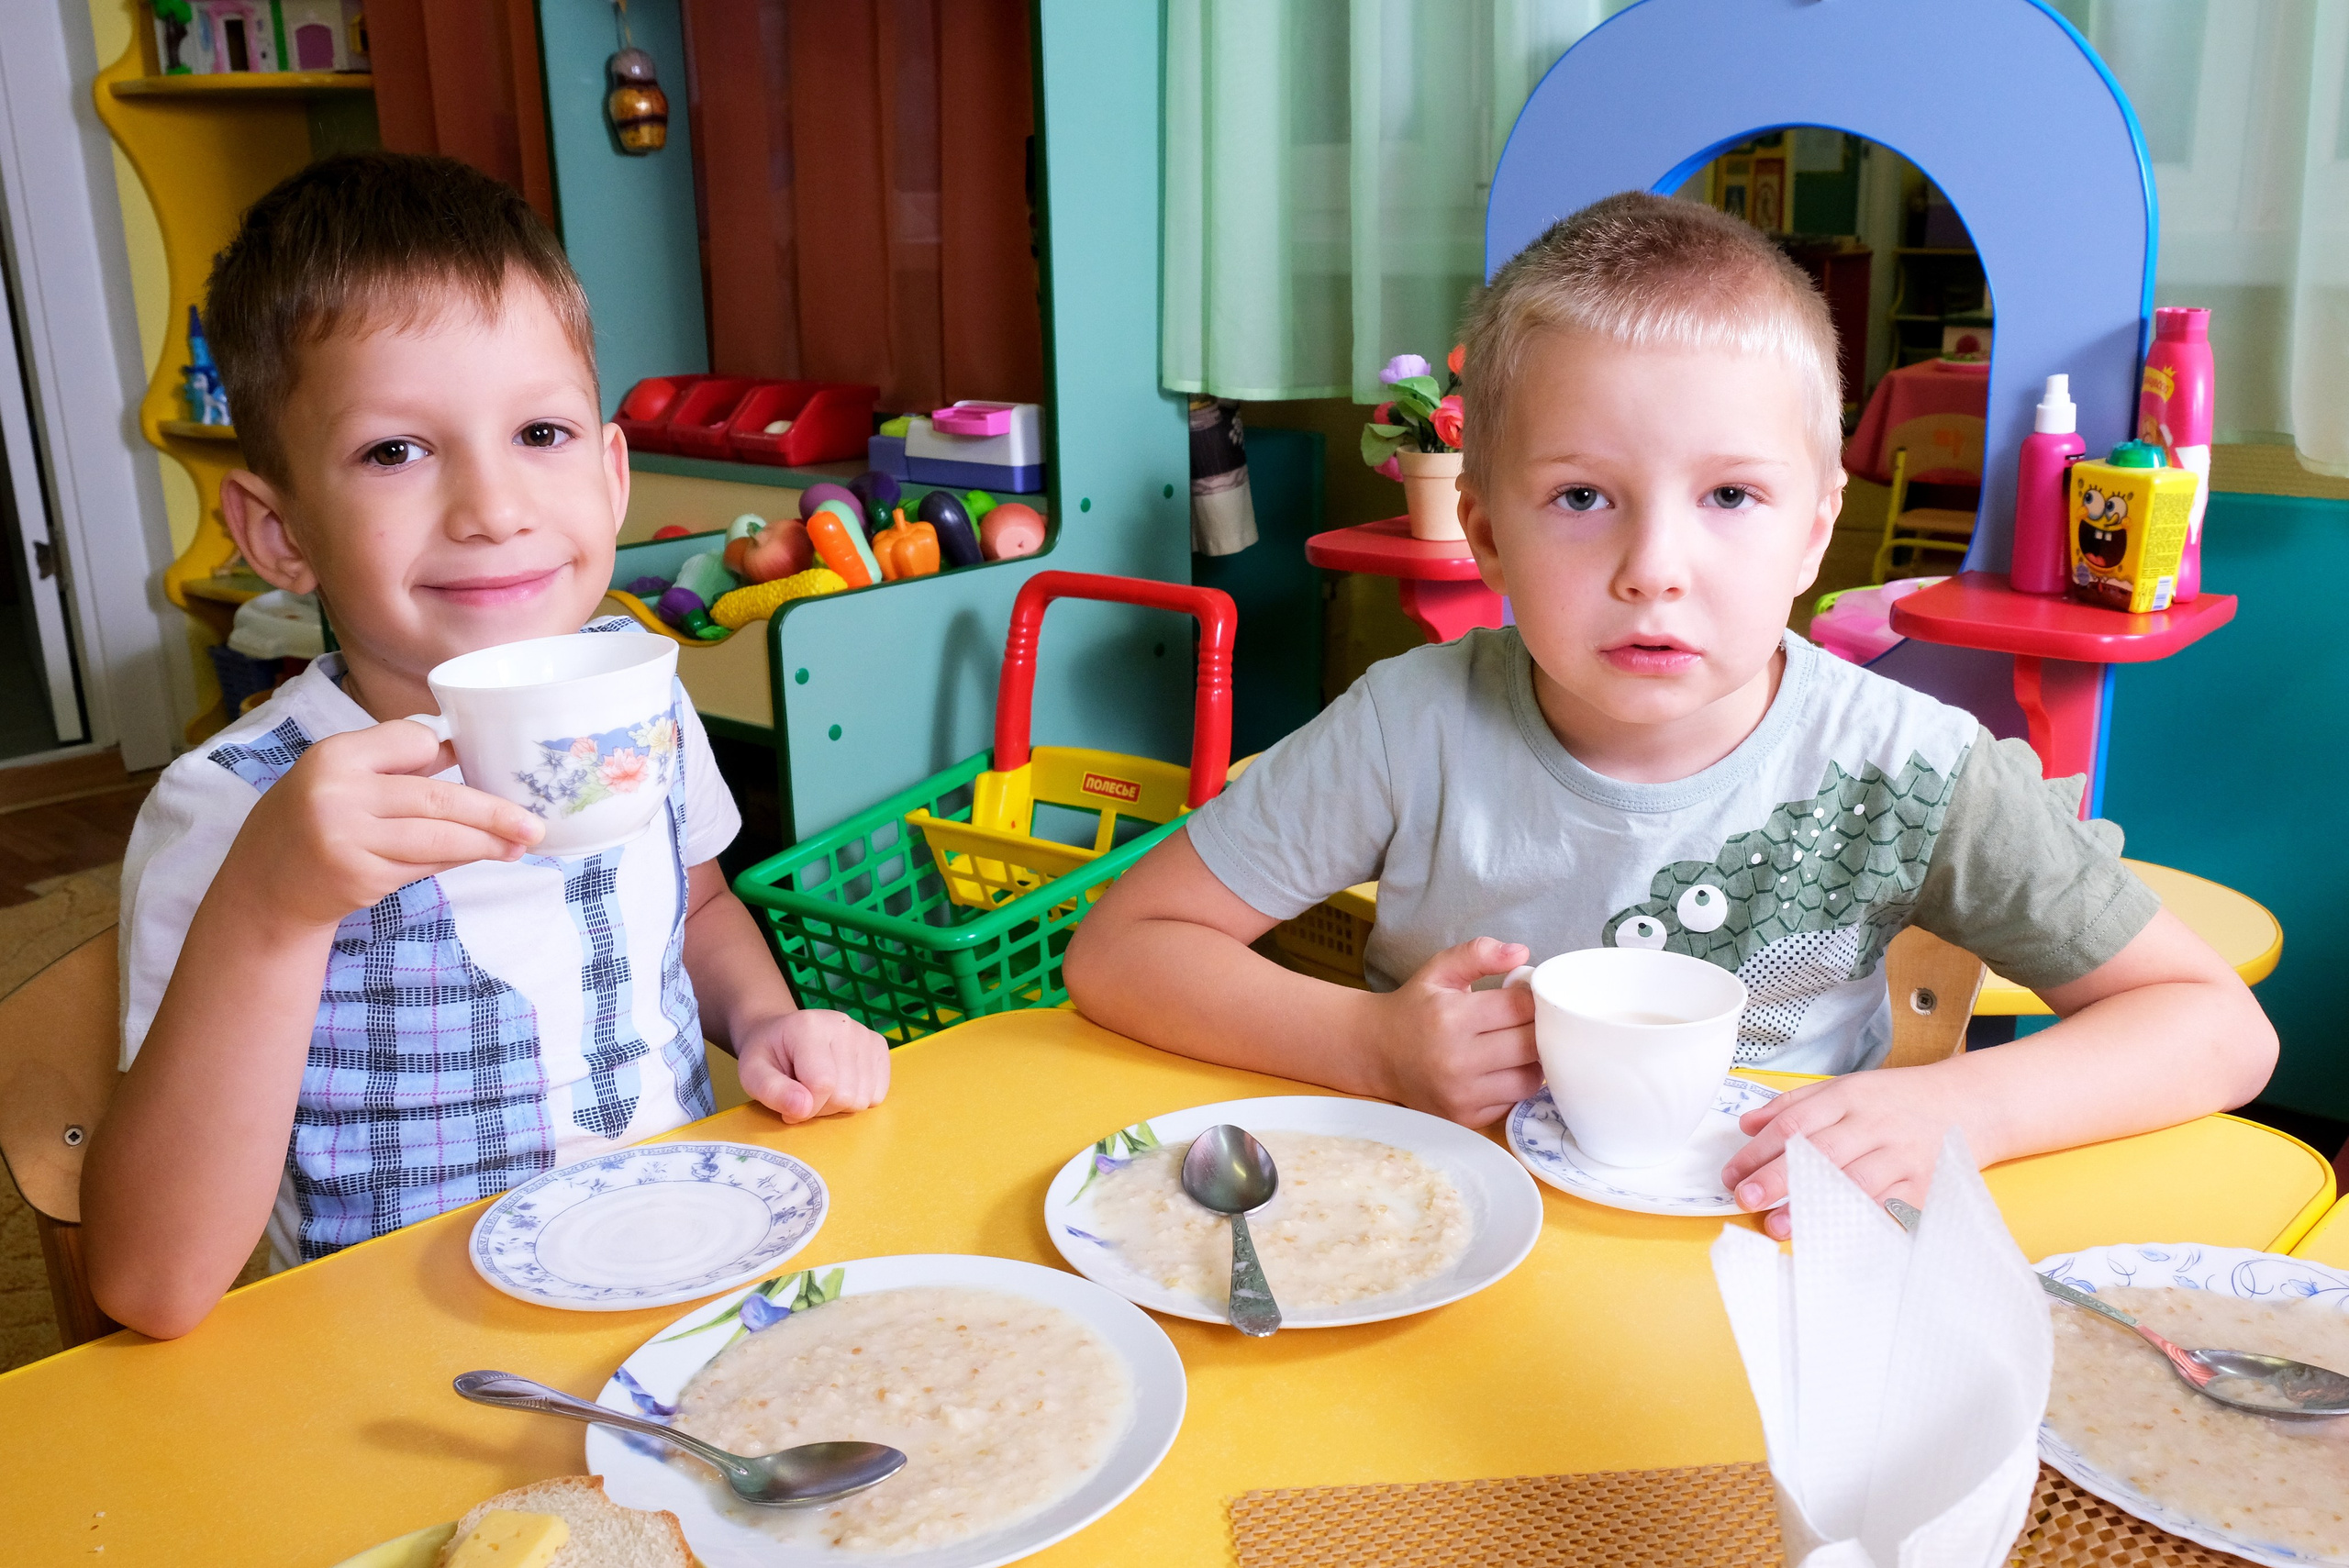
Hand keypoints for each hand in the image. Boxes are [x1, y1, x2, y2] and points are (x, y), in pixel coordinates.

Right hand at [228, 719, 543, 930]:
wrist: (263, 884)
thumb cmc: (313, 818)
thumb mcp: (340, 775)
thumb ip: (395, 761)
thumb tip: (466, 746)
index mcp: (334, 755)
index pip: (413, 742)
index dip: (445, 754)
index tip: (481, 764)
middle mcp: (337, 795)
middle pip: (438, 798)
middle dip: (494, 813)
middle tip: (534, 823)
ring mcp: (347, 841)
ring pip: (438, 839)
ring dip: (487, 844)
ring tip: (521, 844)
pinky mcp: (359, 878)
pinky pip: (424, 866)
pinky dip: (456, 860)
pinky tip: (481, 856)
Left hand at [733, 1008, 890, 1121]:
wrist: (781, 1033)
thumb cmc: (767, 1055)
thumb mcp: (751, 1074)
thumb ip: (771, 1091)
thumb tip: (802, 1109)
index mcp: (809, 1027)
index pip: (823, 1084)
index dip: (806, 1107)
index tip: (789, 1104)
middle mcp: (843, 1025)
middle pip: (846, 1095)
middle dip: (822, 1106)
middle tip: (803, 1093)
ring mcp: (865, 1033)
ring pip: (863, 1098)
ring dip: (840, 1105)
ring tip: (820, 1087)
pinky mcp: (878, 1045)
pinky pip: (878, 1093)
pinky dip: (858, 1098)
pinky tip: (840, 1083)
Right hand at [1369, 938, 1540, 1126]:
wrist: (1375, 1052)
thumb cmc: (1414, 1007)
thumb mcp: (1439, 970)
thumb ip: (1478, 953)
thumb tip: (1522, 952)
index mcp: (1451, 1016)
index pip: (1520, 1007)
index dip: (1533, 998)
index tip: (1527, 996)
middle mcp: (1456, 1059)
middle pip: (1531, 1044)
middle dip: (1538, 1029)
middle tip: (1528, 1021)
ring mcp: (1461, 1094)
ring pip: (1530, 1078)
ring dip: (1533, 1060)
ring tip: (1518, 1045)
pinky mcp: (1465, 1118)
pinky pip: (1514, 1101)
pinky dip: (1516, 1084)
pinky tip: (1503, 1068)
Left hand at [1722, 1065, 1970, 1239]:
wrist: (1969, 1103)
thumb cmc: (1897, 1099)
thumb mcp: (1846, 1088)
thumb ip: (1794, 1104)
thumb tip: (1747, 1124)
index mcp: (1849, 1097)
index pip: (1794, 1123)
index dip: (1758, 1150)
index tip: (1731, 1174)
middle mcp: (1874, 1126)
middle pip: (1818, 1152)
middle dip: (1776, 1178)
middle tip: (1744, 1198)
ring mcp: (1901, 1157)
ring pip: (1853, 1182)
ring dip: (1813, 1205)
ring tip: (1778, 1225)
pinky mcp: (1923, 1186)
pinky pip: (1887, 1208)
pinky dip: (1859, 1223)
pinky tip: (1832, 1236)